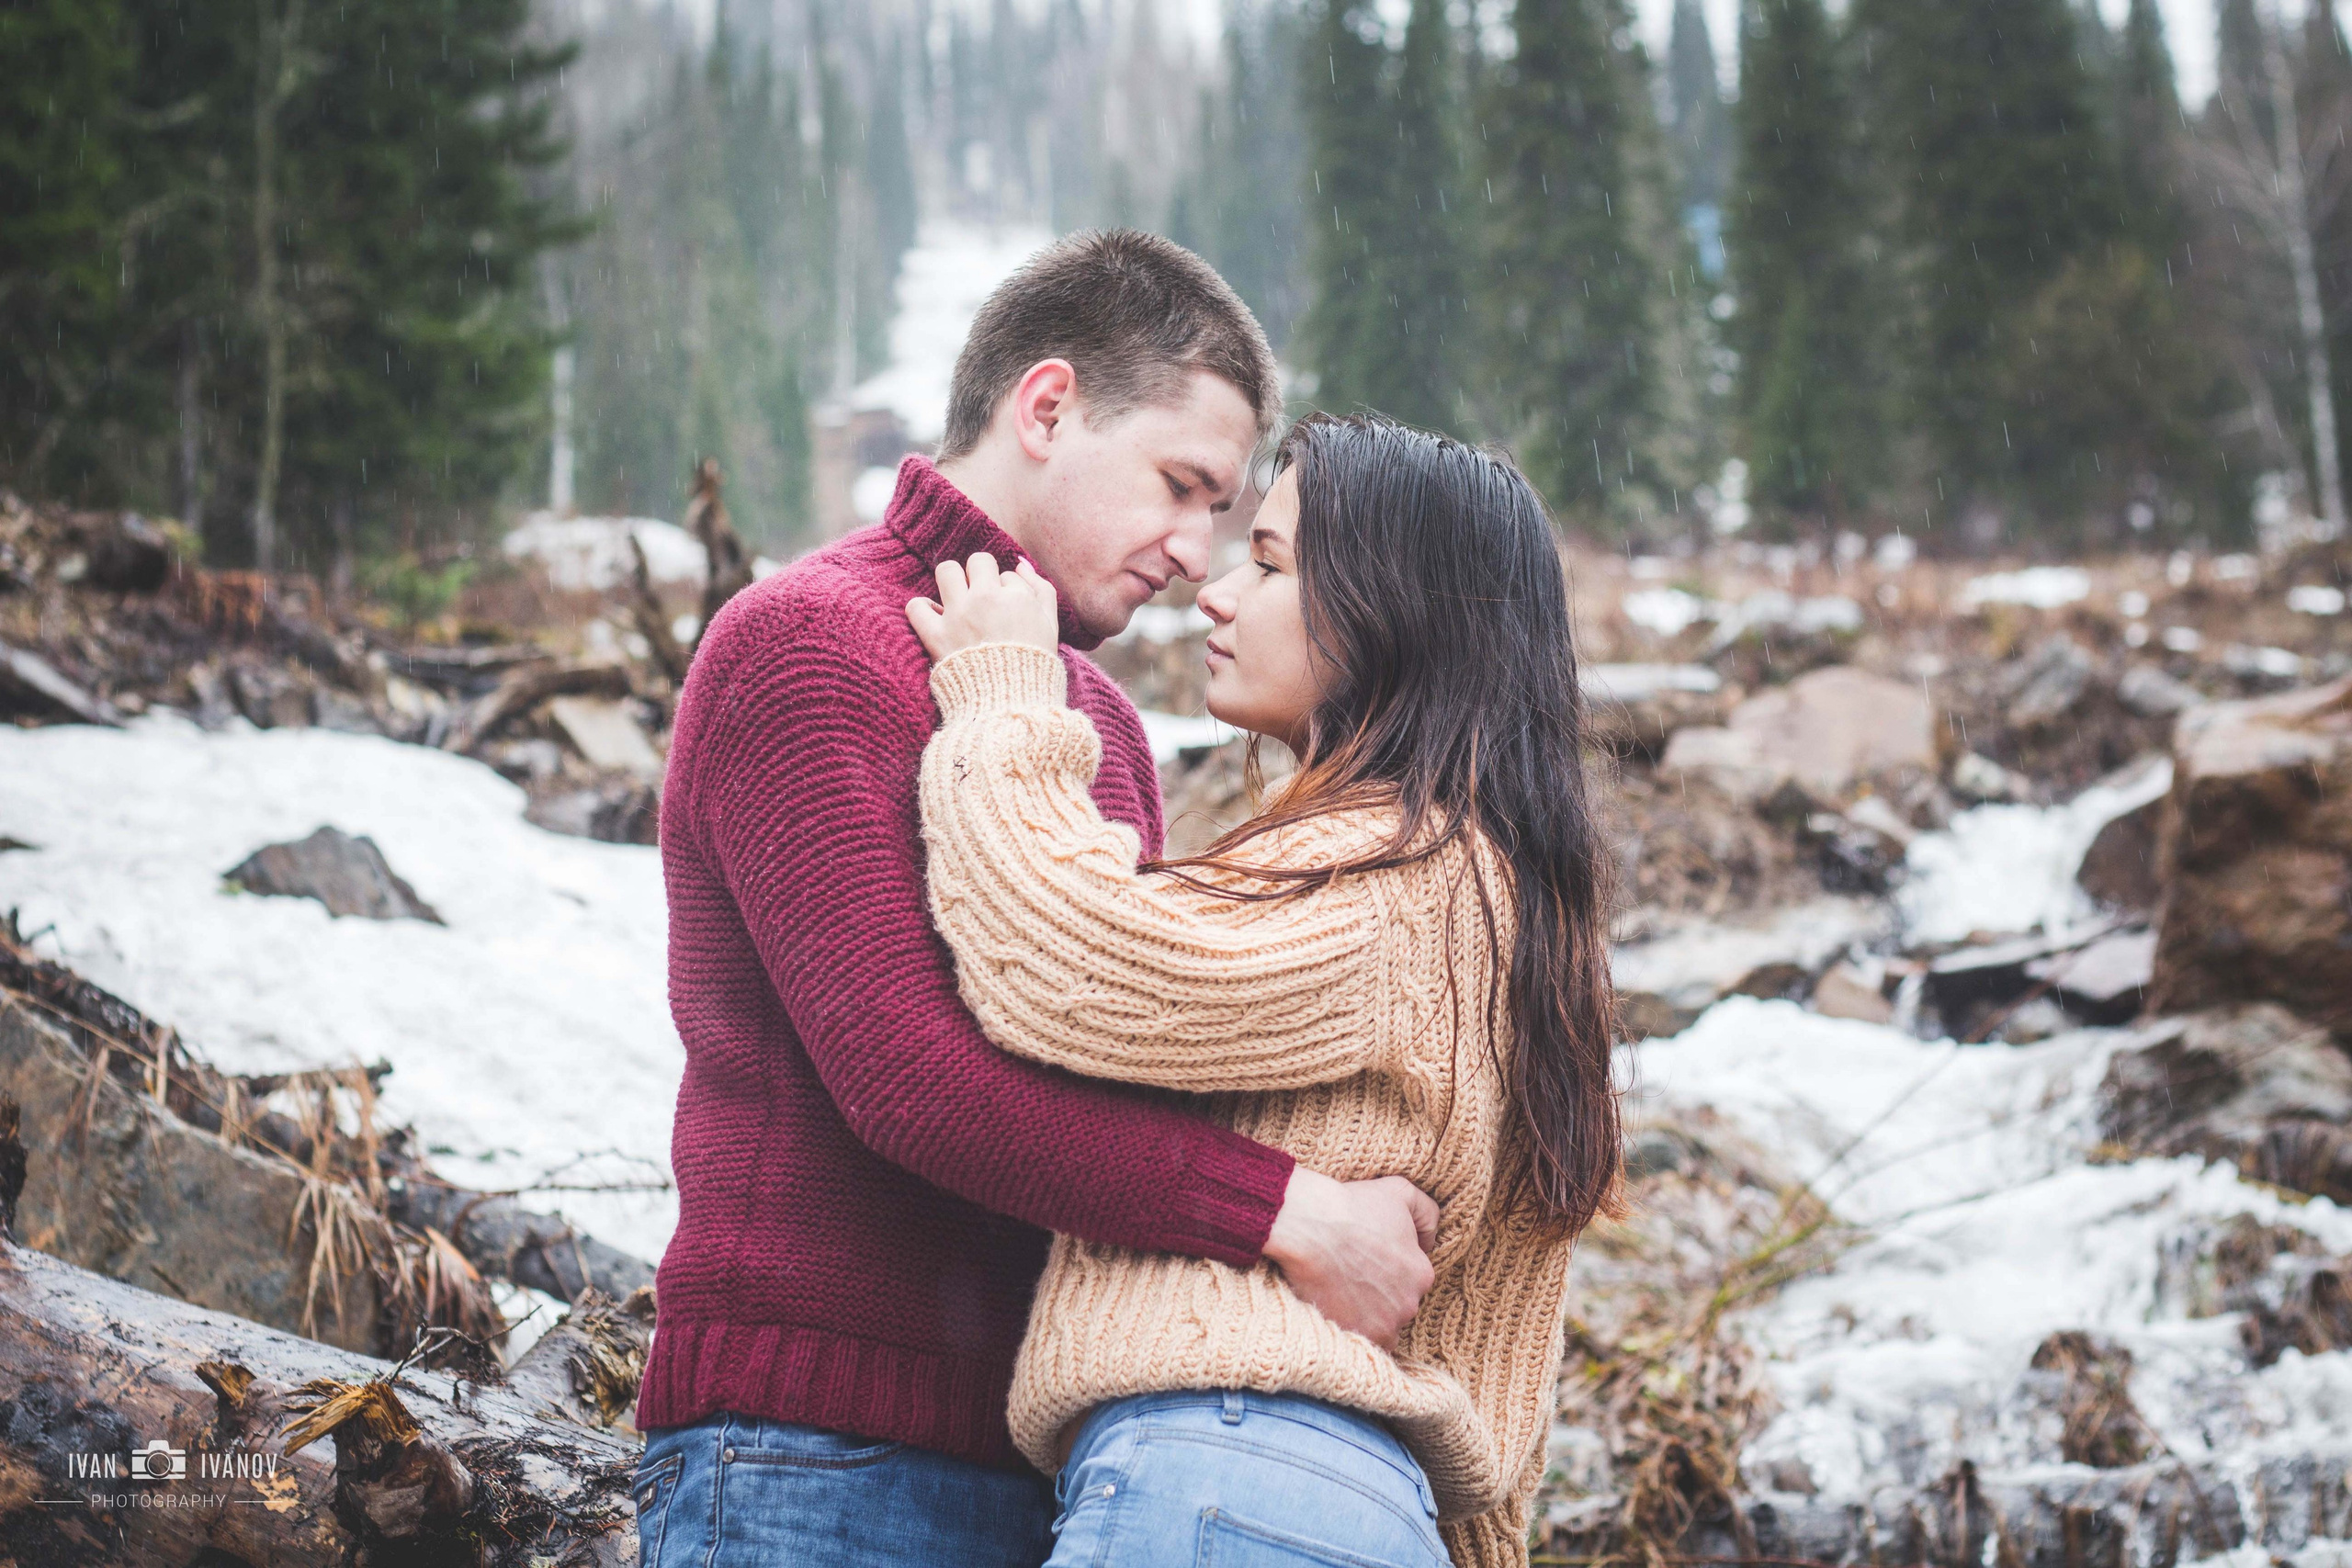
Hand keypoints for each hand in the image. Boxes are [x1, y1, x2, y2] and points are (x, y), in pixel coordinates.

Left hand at [905, 552, 1058, 660]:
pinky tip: (933, 617)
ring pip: (946, 571)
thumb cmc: (1035, 667)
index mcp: (1018, 597)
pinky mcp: (936, 636)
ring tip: (957, 599)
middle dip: (980, 575)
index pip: (1008, 575)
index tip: (1008, 614)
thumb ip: (1041, 589)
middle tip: (982, 599)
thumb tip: (1019, 563)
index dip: (1008, 593)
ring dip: (951, 581)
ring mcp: (959, 616)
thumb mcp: (1052, 626)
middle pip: (978, 562)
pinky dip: (921, 610)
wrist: (1011, 705)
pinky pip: (916, 606)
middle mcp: (987, 600)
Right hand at [1260, 1168, 1438, 1349]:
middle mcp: (1409, 1305)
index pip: (1413, 1279)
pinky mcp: (1354, 1336)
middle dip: (1382, 1294)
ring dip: (1368, 1314)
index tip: (1370, 1258)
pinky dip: (1351, 1328)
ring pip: (1381, 1326)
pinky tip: (1336, 1306)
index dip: (1391, 1268)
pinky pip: (1360, 1341)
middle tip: (1355, 1273)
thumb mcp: (1402, 1191)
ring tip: (1344, 1291)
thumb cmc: (1353, 1206)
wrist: (1310, 1225)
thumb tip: (1430, 1240)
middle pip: (1398, 1305)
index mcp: (1423, 1274)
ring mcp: (1381, 1325)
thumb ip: (1428, 1212)